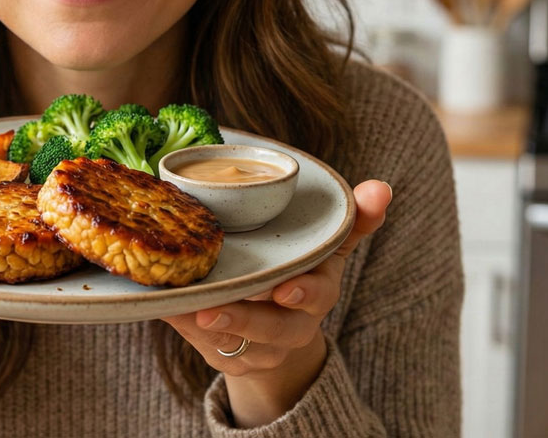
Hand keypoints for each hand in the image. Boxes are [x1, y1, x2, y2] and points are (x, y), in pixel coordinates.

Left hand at [161, 180, 391, 427]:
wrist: (281, 330)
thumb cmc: (302, 273)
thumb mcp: (327, 247)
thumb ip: (353, 219)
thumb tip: (380, 187)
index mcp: (318, 293)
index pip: (317, 295)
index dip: (302, 294)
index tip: (284, 289)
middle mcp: (292, 326)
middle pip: (272, 329)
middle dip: (244, 320)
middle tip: (211, 310)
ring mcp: (262, 348)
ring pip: (235, 343)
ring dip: (207, 327)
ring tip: (183, 309)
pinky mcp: (231, 359)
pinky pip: (207, 349)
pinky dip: (185, 330)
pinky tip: (166, 307)